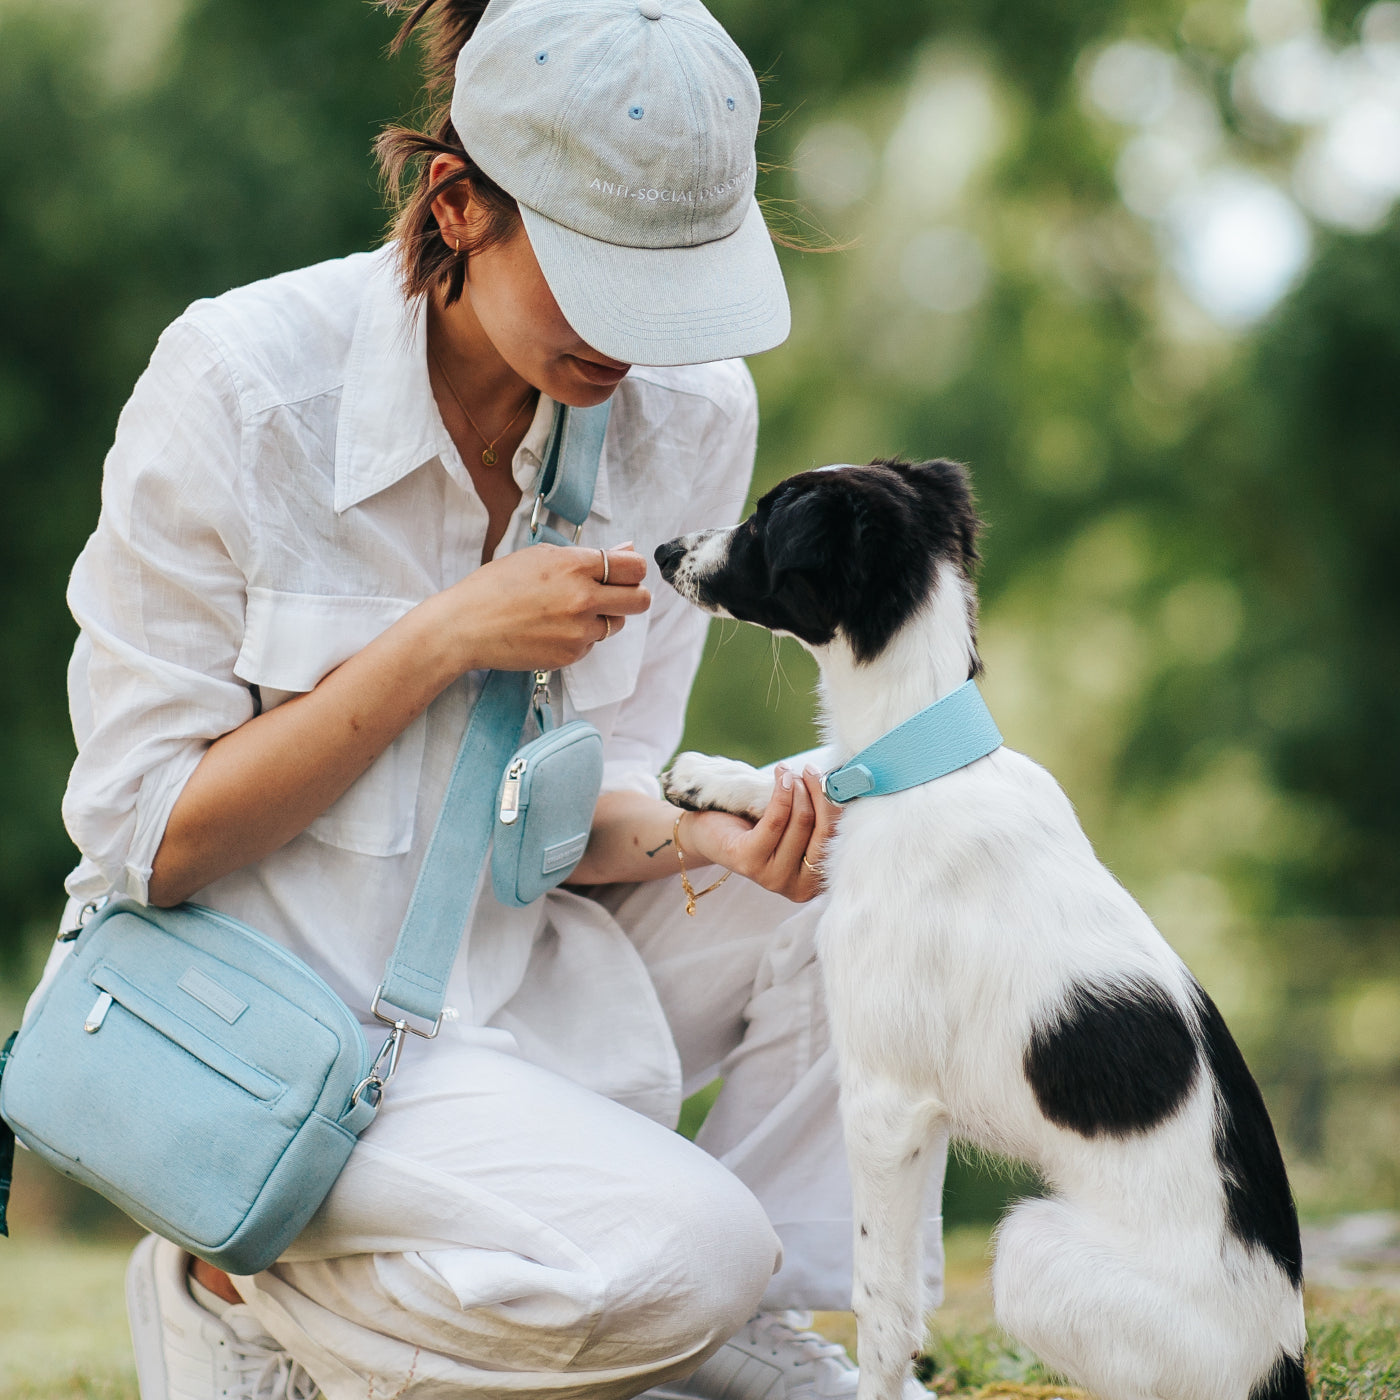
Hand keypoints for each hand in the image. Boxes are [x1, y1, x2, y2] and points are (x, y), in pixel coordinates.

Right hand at [439, 543, 648, 671]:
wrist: (465, 627)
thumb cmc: (497, 586)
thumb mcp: (541, 556)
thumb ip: (588, 556)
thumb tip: (627, 550)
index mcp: (574, 566)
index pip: (633, 567)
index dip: (633, 569)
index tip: (625, 572)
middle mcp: (582, 598)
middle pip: (640, 599)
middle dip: (633, 595)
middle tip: (615, 593)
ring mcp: (578, 631)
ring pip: (617, 623)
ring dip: (605, 616)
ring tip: (571, 610)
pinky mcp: (571, 656)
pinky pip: (593, 643)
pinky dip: (581, 635)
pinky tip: (553, 628)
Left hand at [680, 765, 838, 902]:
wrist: (710, 831)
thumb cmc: (758, 824)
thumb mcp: (795, 824)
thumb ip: (819, 815)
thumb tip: (842, 785)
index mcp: (816, 882)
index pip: (839, 842)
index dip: (838, 806)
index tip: (834, 778)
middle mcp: (799, 888)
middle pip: (825, 833)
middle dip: (820, 795)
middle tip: (810, 770)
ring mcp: (773, 878)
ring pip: (802, 823)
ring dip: (799, 789)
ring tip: (788, 772)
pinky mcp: (749, 862)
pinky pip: (777, 820)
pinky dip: (783, 794)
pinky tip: (781, 776)